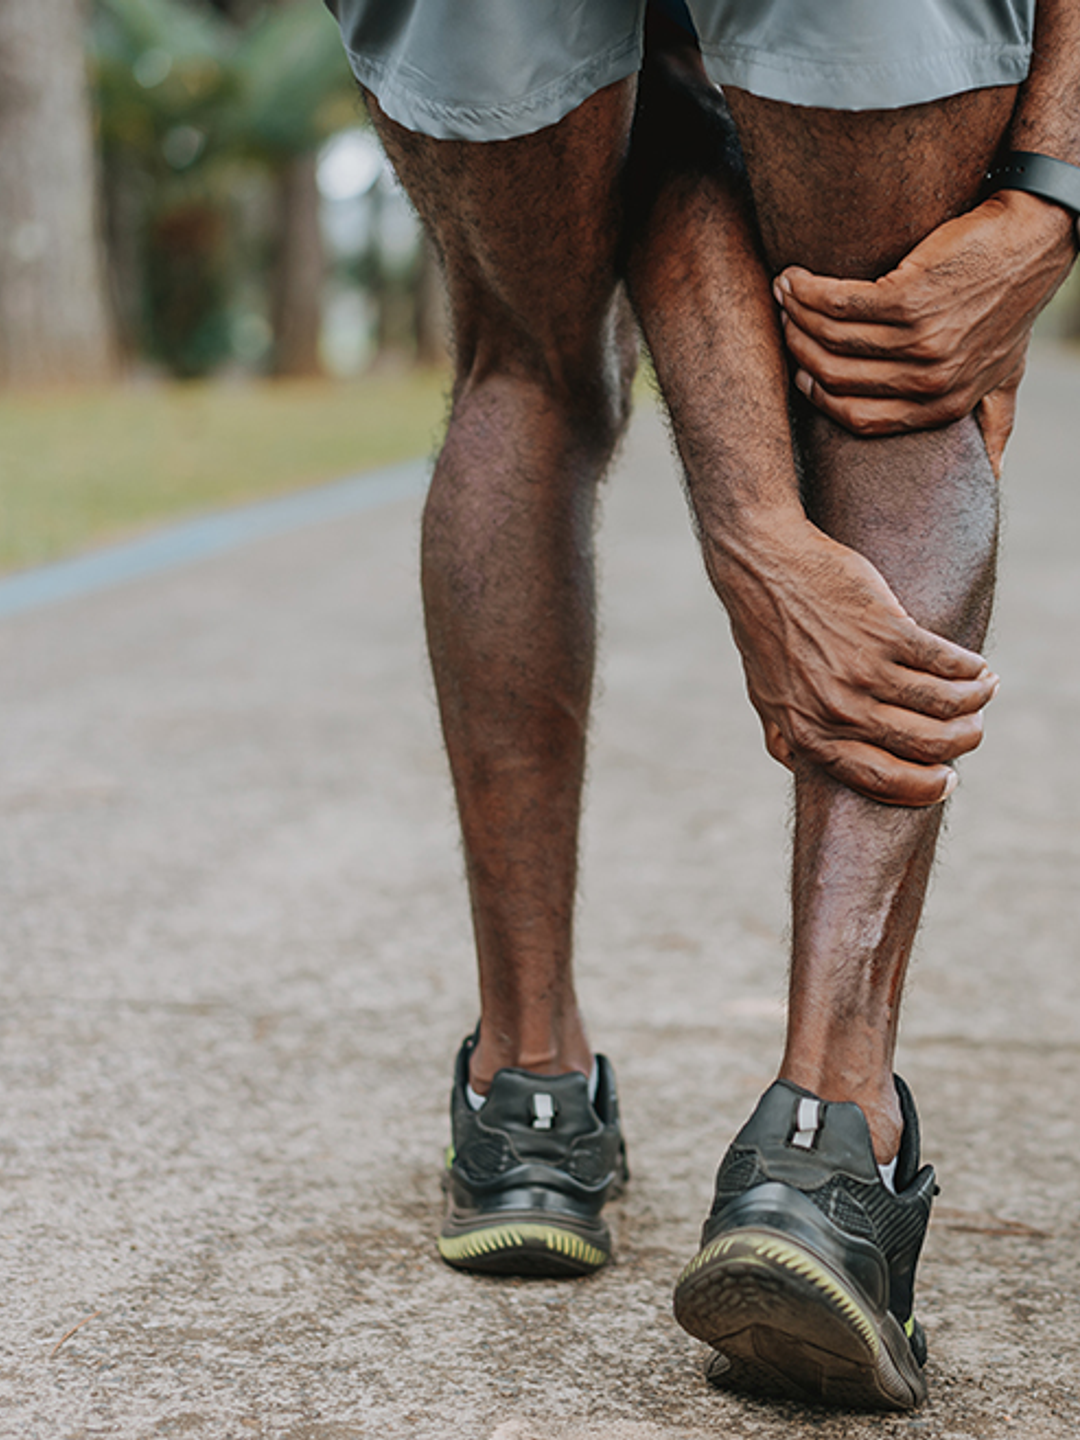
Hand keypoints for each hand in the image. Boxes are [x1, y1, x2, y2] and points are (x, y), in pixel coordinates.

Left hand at [709, 519, 998, 806]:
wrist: (763, 567)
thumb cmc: (766, 632)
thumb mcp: (764, 695)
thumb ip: (783, 735)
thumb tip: (798, 765)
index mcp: (811, 735)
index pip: (882, 779)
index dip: (924, 787)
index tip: (946, 780)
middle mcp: (839, 709)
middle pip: (925, 744)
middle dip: (962, 741)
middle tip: (973, 730)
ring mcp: (864, 670)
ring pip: (944, 704)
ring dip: (975, 702)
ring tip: (983, 692)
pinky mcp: (886, 630)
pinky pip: (946, 662)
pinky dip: (971, 669)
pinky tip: (978, 667)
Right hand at [772, 190, 1076, 456]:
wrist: (1034, 240)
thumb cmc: (1013, 304)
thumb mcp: (1007, 374)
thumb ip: (993, 421)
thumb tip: (993, 475)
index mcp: (943, 406)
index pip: (857, 417)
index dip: (819, 396)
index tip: (801, 372)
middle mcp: (931, 379)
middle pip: (836, 377)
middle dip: (799, 349)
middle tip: (785, 325)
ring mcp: (921, 340)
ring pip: (832, 337)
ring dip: (797, 315)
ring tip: (784, 295)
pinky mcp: (911, 298)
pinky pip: (840, 304)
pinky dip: (807, 291)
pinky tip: (794, 279)